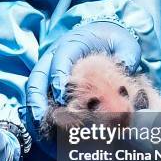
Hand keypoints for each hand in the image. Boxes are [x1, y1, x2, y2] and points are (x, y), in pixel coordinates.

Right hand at [23, 21, 140, 151]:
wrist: (102, 33)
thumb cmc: (113, 40)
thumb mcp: (125, 43)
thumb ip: (126, 55)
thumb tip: (124, 72)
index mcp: (73, 43)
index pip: (61, 58)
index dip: (58, 76)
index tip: (61, 95)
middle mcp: (55, 55)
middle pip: (39, 74)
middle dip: (37, 96)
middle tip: (40, 116)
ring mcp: (49, 67)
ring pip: (34, 85)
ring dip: (34, 105)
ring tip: (37, 125)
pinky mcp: (49, 79)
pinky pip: (38, 93)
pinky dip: (38, 109)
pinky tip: (42, 126)